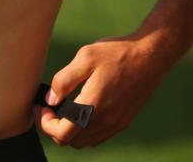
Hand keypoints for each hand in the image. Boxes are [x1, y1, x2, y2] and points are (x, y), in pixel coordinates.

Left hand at [34, 34, 169, 147]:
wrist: (152, 55)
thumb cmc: (117, 52)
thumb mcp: (85, 57)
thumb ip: (64, 80)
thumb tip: (50, 100)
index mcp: (94, 106)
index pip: (62, 134)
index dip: (44, 123)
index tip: (40, 106)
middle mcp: (107, 121)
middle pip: (71, 141)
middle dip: (53, 127)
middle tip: (48, 106)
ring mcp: (117, 123)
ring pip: (85, 141)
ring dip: (69, 130)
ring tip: (61, 107)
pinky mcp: (124, 120)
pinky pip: (98, 135)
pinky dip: (84, 129)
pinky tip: (80, 108)